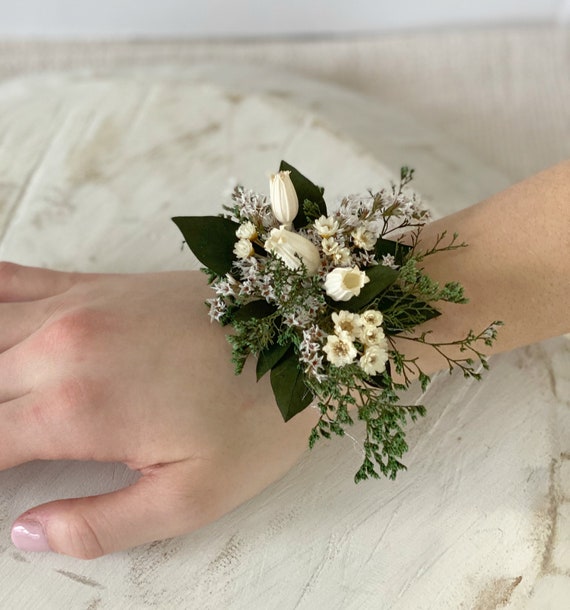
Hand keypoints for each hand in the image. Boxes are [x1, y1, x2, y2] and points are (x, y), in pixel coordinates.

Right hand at [0, 262, 318, 558]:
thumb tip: (28, 533)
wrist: (298, 331)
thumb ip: (101, 524)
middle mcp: (61, 348)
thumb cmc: (258, 415)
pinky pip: (12, 280)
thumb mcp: (193, 496)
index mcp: (76, 409)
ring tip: (2, 399)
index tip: (1, 481)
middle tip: (9, 446)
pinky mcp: (97, 285)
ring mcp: (76, 306)